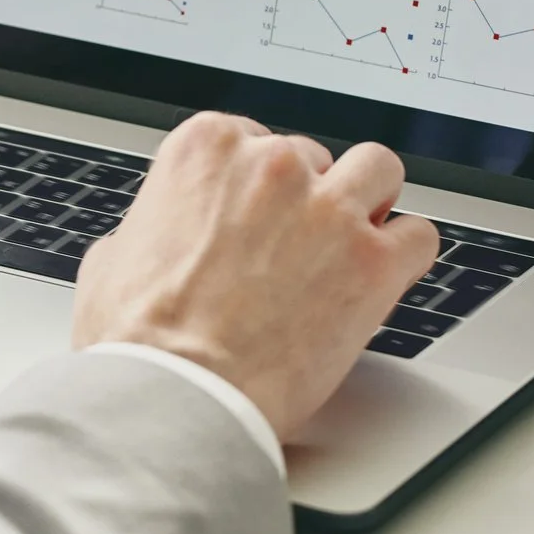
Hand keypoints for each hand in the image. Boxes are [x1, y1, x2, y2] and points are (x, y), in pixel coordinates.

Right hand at [70, 113, 437, 441]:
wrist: (180, 396)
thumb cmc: (141, 341)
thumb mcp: (113, 260)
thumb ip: (151, 229)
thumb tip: (153, 239)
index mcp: (206, 150)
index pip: (253, 137)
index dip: (256, 184)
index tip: (257, 212)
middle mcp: (272, 165)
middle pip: (314, 156)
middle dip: (308, 198)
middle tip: (295, 247)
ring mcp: (328, 209)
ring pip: (379, 170)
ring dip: (370, 200)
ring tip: (355, 240)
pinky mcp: (373, 262)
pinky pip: (420, 235)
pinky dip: (407, 255)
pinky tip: (385, 278)